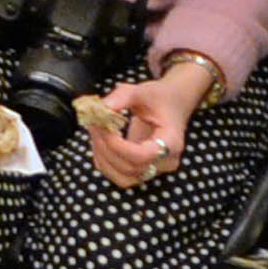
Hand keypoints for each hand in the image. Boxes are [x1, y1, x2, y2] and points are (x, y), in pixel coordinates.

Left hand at [88, 62, 212, 190]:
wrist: (172, 105)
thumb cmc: (160, 97)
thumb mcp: (143, 90)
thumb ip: (123, 96)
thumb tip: (101, 108)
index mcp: (171, 142)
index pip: (143, 156)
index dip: (118, 146)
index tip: (104, 125)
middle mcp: (165, 162)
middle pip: (131, 168)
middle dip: (106, 147)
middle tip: (94, 123)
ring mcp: (155, 170)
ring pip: (123, 178)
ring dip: (103, 157)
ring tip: (95, 131)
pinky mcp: (143, 170)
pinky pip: (120, 176)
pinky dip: (104, 161)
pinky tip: (100, 140)